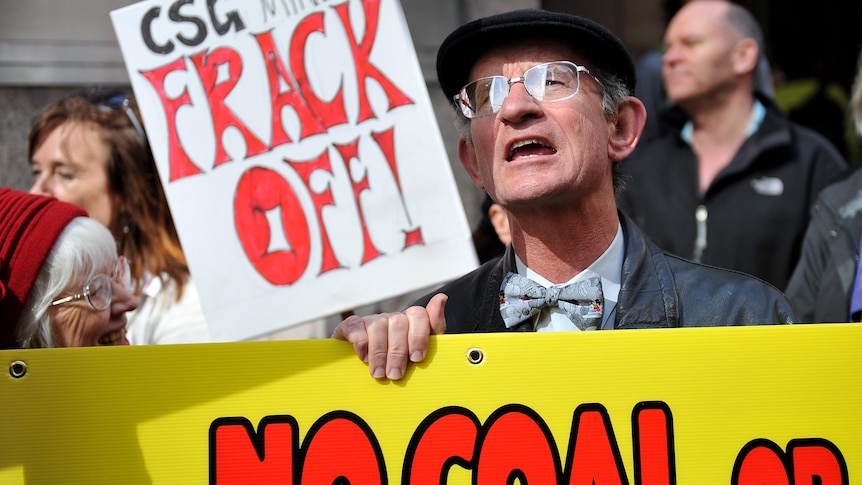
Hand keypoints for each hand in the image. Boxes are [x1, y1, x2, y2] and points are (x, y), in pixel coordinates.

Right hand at [332, 293, 446, 379]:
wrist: (365, 373)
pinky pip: (354, 325)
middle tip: (395, 374)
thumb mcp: (421, 352)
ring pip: (378, 326)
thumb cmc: (398, 363)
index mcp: (411, 322)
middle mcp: (392, 318)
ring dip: (379, 352)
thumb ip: (434, 328)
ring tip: (379, 374)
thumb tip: (441, 298)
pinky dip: (360, 341)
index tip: (417, 358)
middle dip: (397, 352)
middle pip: (398, 324)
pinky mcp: (350, 326)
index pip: (419, 315)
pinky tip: (363, 356)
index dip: (419, 336)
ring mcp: (372, 321)